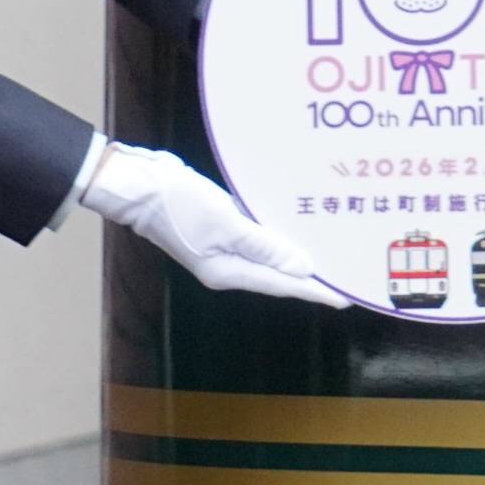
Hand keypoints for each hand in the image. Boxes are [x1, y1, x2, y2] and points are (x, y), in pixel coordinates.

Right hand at [77, 141, 347, 306]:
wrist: (139, 184)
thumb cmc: (178, 204)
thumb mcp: (224, 223)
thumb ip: (265, 246)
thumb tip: (301, 267)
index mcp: (229, 271)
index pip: (283, 284)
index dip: (315, 292)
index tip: (345, 299)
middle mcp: (228, 264)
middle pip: (279, 274)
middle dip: (311, 277)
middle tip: (345, 278)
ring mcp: (223, 245)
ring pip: (270, 254)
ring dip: (296, 254)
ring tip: (328, 255)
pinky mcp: (221, 224)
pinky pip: (258, 234)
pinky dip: (278, 233)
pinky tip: (295, 228)